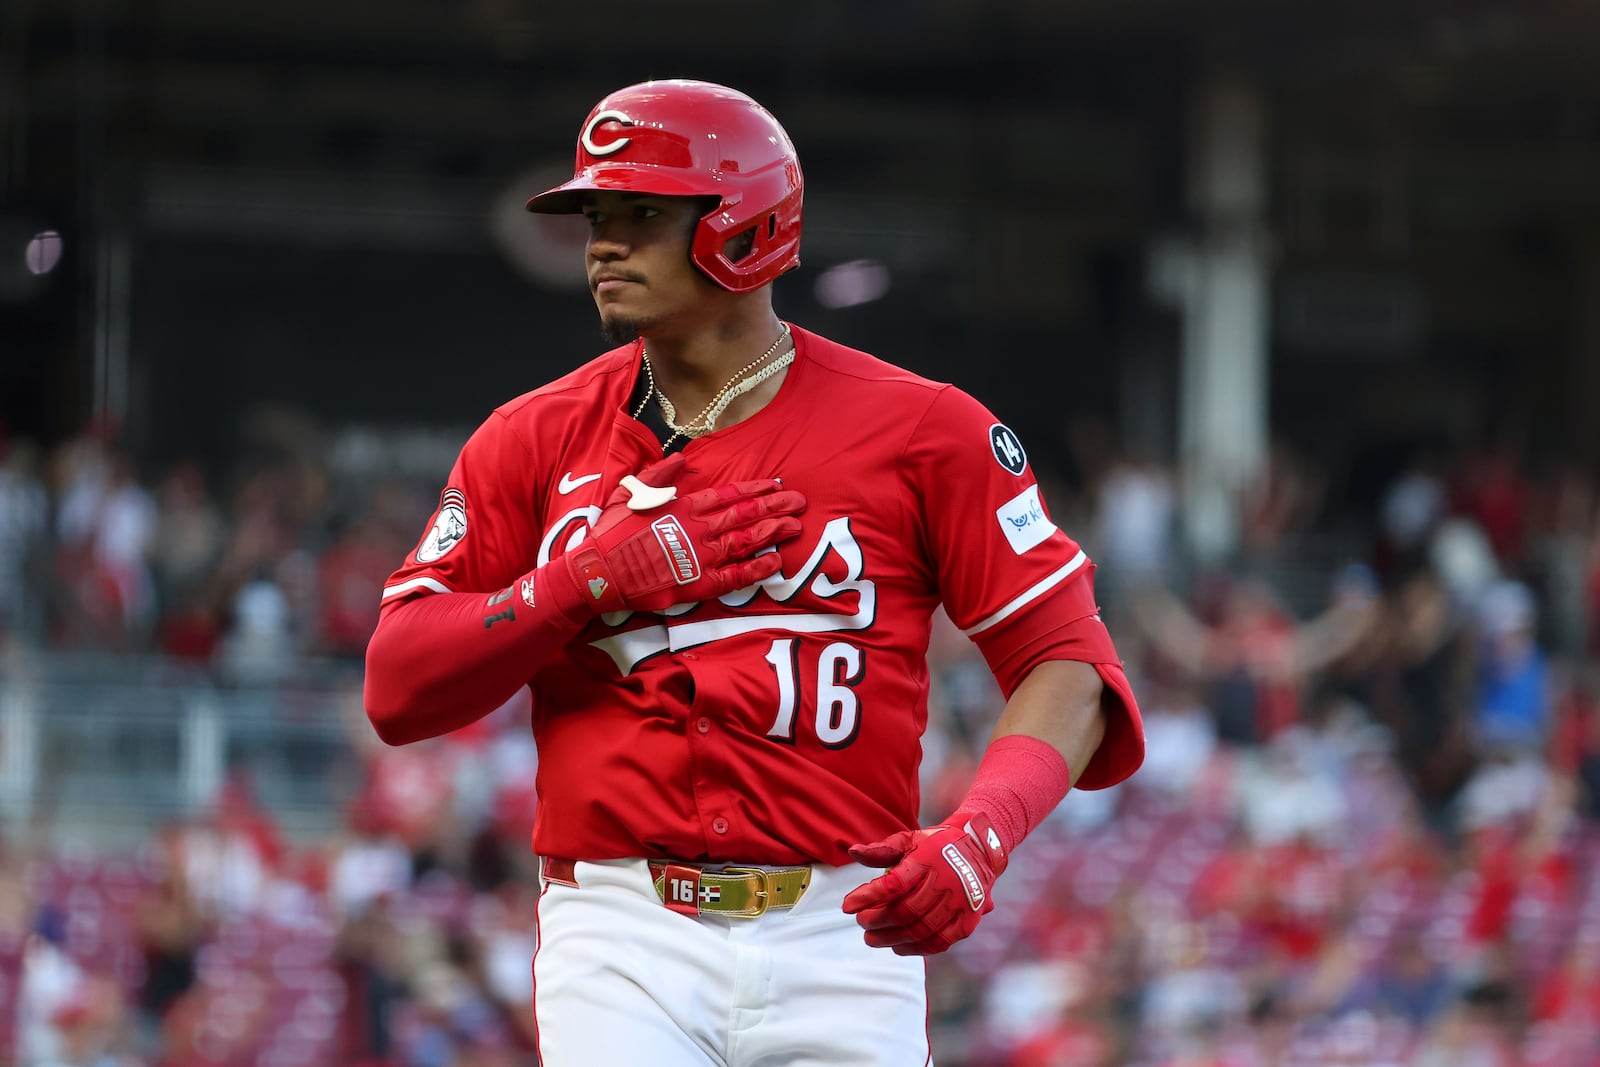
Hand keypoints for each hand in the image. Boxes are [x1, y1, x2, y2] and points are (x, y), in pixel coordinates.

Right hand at [562, 453, 805, 614]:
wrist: (600, 572)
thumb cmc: (613, 532)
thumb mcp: (631, 492)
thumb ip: (659, 475)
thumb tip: (680, 459)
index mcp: (685, 506)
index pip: (729, 495)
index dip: (755, 490)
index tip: (776, 485)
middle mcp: (699, 529)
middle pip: (746, 515)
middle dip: (776, 507)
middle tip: (799, 502)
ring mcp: (701, 557)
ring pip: (746, 541)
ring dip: (773, 533)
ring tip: (795, 526)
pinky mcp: (699, 584)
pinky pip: (736, 576)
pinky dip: (757, 568)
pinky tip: (776, 561)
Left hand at [841, 811, 1007, 955]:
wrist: (980, 850)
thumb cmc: (936, 846)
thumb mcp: (910, 839)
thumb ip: (881, 850)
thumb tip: (852, 852)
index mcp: (928, 860)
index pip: (893, 884)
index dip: (867, 896)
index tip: (847, 906)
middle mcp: (946, 882)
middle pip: (904, 911)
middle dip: (876, 921)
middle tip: (861, 923)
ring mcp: (959, 904)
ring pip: (920, 930)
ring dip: (891, 938)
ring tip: (872, 938)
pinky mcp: (967, 921)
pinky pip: (939, 942)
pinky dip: (915, 949)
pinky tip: (897, 947)